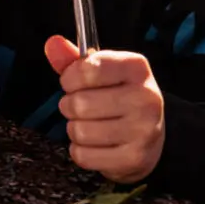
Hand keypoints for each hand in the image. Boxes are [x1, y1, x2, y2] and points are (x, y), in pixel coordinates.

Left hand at [45, 35, 164, 183]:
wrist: (152, 134)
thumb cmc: (118, 94)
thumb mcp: (100, 71)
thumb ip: (73, 59)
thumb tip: (52, 44)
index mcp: (136, 67)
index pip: (87, 69)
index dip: (69, 77)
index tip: (72, 81)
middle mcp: (145, 98)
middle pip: (80, 103)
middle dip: (70, 105)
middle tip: (80, 106)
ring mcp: (143, 131)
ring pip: (80, 131)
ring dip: (74, 128)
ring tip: (87, 124)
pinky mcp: (135, 159)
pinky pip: (84, 156)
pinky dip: (80, 150)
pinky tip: (94, 144)